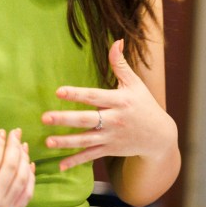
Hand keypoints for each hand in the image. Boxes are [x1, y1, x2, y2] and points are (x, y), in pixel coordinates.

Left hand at [42, 39, 176, 171]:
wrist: (160, 137)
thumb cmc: (144, 105)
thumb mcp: (135, 84)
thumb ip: (121, 65)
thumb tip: (115, 41)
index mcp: (119, 101)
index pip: (94, 96)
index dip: (77, 94)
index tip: (59, 91)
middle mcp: (114, 120)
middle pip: (86, 120)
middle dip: (65, 120)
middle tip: (45, 118)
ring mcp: (111, 137)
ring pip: (86, 141)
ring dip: (66, 142)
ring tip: (47, 142)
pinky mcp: (110, 150)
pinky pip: (90, 157)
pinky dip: (75, 161)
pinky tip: (60, 165)